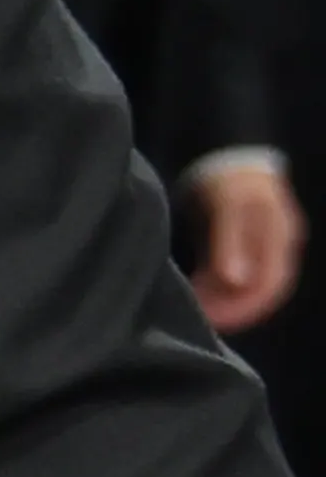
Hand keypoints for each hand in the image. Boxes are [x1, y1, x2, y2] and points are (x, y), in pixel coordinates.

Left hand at [188, 157, 302, 337]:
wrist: (227, 156)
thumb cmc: (228, 179)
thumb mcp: (228, 205)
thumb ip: (231, 242)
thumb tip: (236, 282)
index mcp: (280, 236)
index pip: (271, 287)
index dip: (245, 308)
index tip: (214, 320)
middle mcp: (279, 246)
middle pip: (262, 291)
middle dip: (233, 310)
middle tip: (201, 319)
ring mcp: (266, 247)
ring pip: (250, 287)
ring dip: (225, 301)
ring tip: (196, 308)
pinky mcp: (249, 248)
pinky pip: (239, 278)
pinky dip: (221, 290)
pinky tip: (200, 293)